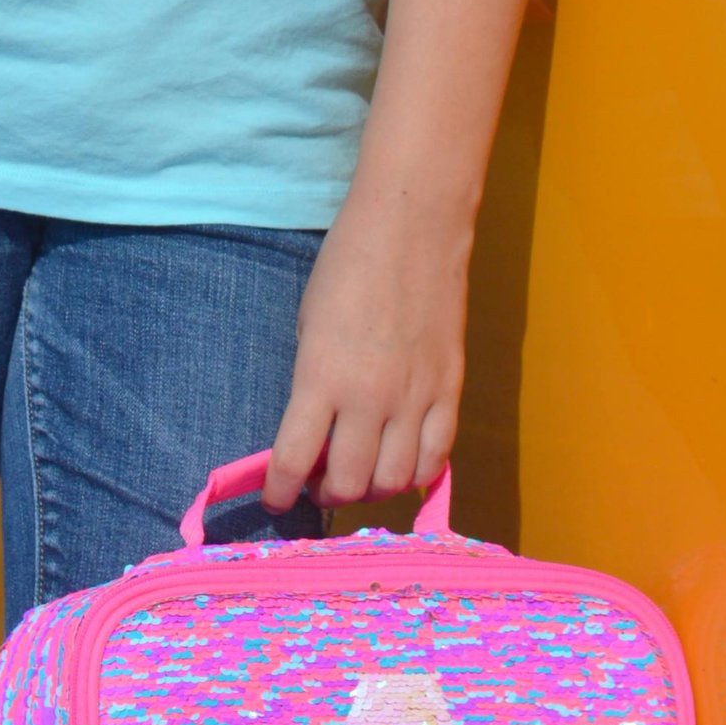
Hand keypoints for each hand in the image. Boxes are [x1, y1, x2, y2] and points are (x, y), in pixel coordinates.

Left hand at [264, 182, 468, 513]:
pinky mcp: (450, 389)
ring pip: (395, 481)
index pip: (294, 462)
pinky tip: (402, 465)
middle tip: (318, 483)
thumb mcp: (309, 324)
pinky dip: (418, 474)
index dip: (279, 492)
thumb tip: (313, 434)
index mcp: (321, 378)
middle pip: (348, 483)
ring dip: (371, 489)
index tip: (275, 499)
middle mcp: (369, 398)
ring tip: (359, 474)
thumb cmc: (347, 265)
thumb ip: (311, 384)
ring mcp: (415, 397)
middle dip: (325, 494)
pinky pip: (438, 457)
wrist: (412, 225)